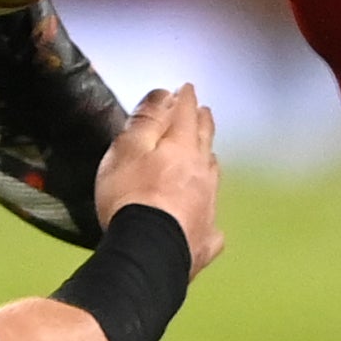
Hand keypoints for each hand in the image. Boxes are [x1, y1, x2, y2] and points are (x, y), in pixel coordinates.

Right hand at [91, 83, 222, 270]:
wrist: (149, 252)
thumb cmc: (131, 196)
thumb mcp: (128, 149)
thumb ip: (147, 119)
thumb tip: (165, 93)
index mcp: (182, 147)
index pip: (186, 113)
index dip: (185, 98)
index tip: (186, 87)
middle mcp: (202, 172)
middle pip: (204, 140)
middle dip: (202, 122)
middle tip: (203, 111)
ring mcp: (208, 207)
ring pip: (212, 175)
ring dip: (208, 160)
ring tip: (206, 153)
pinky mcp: (206, 240)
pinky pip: (210, 224)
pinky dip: (207, 215)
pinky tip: (205, 220)